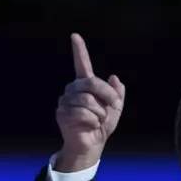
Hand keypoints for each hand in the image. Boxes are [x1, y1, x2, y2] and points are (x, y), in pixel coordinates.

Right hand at [55, 33, 124, 170]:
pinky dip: (92, 121)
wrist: (93, 145)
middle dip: (106, 95)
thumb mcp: (115, 109)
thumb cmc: (102, 125)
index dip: (79, 51)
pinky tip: (90, 126)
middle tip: (112, 107)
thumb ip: (117, 94)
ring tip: (97, 121)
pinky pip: (82, 113)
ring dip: (99, 113)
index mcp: (86, 86)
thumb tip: (114, 77)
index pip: (82, 65)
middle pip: (91, 83)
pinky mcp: (62, 113)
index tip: (75, 36)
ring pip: (88, 100)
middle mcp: (73, 90)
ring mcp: (66, 101)